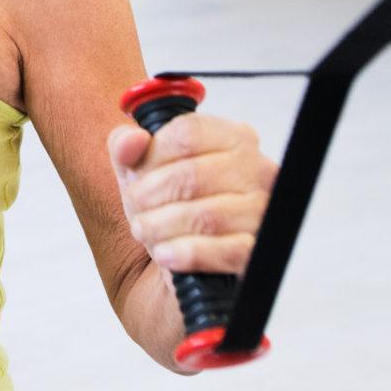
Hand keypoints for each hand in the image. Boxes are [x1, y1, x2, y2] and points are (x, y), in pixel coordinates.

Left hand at [108, 113, 277, 277]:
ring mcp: (263, 210)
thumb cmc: (168, 202)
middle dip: (151, 195)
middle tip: (137, 208)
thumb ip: (126, 146)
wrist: (183, 257)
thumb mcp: (139, 169)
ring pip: (206, 216)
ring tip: (145, 230)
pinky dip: (186, 253)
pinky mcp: (260, 250)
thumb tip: (132, 139)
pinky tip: (165, 254)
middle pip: (192, 175)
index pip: (188, 133)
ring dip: (162, 226)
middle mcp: (257, 169)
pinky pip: (226, 251)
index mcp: (232, 138)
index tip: (138, 173)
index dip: (152, 155)